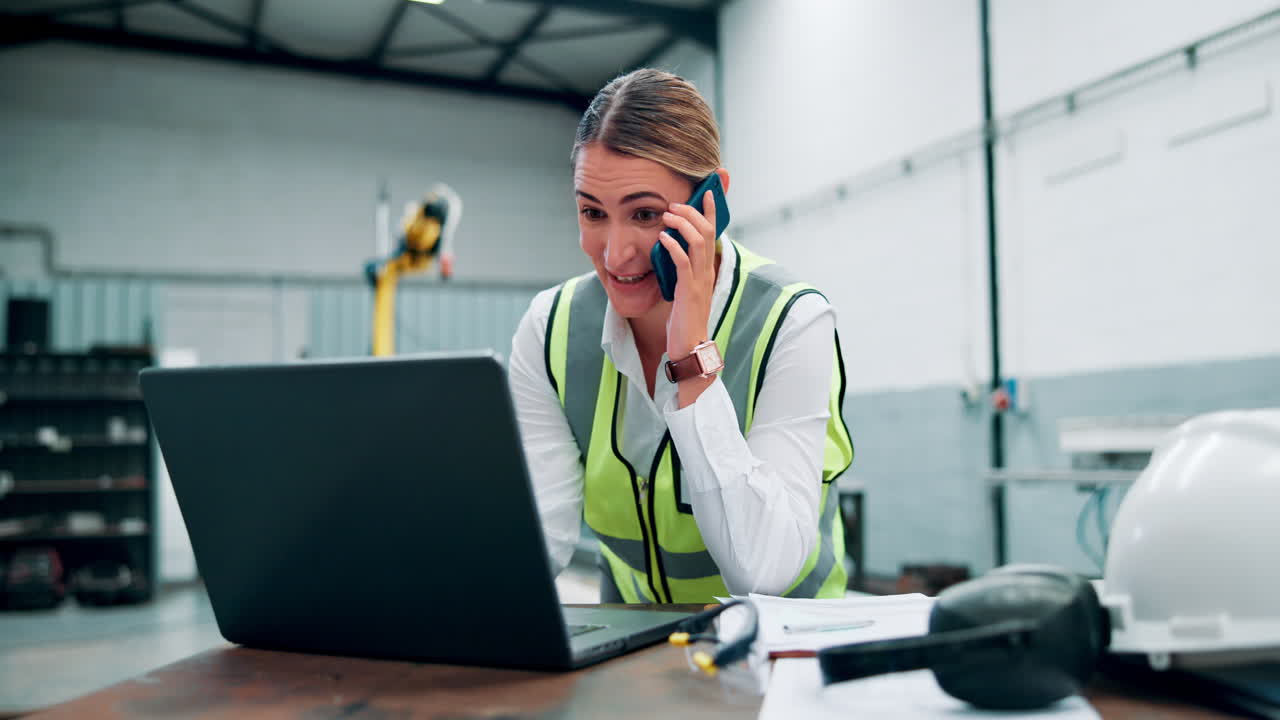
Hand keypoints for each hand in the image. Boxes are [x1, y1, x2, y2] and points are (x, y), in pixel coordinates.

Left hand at [658, 189, 717, 361]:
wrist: (689, 346)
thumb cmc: (684, 320)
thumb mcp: (685, 290)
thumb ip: (683, 271)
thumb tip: (671, 253)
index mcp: (707, 270)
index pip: (713, 234)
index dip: (711, 212)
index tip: (705, 192)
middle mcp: (707, 272)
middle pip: (708, 232)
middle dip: (693, 212)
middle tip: (675, 203)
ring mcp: (699, 281)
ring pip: (698, 242)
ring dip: (682, 224)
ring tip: (667, 215)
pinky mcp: (688, 291)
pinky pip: (683, 262)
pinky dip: (673, 245)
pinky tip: (663, 238)